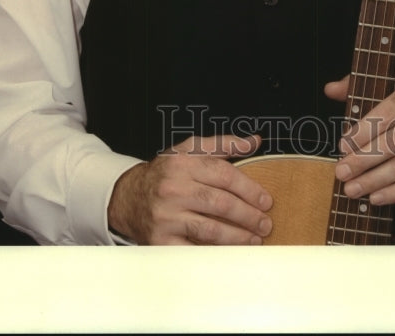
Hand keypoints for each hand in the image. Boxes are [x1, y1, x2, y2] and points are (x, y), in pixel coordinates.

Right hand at [107, 133, 272, 244]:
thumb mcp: (190, 149)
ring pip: (209, 229)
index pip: (224, 175)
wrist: (128, 196)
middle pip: (220, 204)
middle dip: (248, 216)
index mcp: (183, 164)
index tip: (266, 200)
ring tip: (254, 239)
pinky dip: (214, 253)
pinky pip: (193, 250)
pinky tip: (229, 252)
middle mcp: (173, 189)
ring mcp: (166, 216)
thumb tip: (253, 141)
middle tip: (265, 223)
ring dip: (237, 237)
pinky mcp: (160, 240)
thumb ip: (223, 144)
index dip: (249, 189)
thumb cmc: (165, 173)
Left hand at [324, 76, 394, 205]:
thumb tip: (330, 89)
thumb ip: (359, 88)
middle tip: (341, 172)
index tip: (342, 146)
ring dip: (374, 180)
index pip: (385, 114)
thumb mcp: (393, 90)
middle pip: (392, 142)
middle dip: (362, 160)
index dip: (361, 132)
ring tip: (352, 188)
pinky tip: (376, 196)